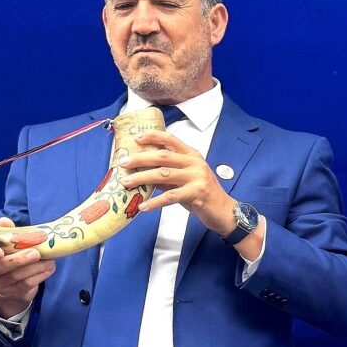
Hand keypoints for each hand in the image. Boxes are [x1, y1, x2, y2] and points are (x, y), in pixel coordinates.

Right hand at [0, 217, 55, 318]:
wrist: (12, 283)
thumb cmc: (7, 255)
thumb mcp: (4, 242)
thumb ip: (4, 231)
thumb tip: (4, 221)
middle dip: (18, 260)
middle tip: (34, 253)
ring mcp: (0, 285)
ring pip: (16, 277)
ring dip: (35, 267)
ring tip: (48, 258)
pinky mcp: (15, 293)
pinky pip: (28, 284)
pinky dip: (41, 274)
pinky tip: (49, 266)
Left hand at [118, 130, 236, 233]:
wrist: (223, 210)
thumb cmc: (202, 194)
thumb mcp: (184, 179)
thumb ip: (167, 174)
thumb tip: (141, 172)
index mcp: (192, 155)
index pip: (171, 140)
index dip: (153, 136)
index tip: (136, 138)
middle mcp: (195, 163)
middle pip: (163, 156)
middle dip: (140, 159)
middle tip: (123, 163)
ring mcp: (197, 177)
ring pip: (164, 174)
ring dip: (142, 178)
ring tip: (126, 183)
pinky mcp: (196, 193)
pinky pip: (171, 196)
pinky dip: (155, 201)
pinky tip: (143, 206)